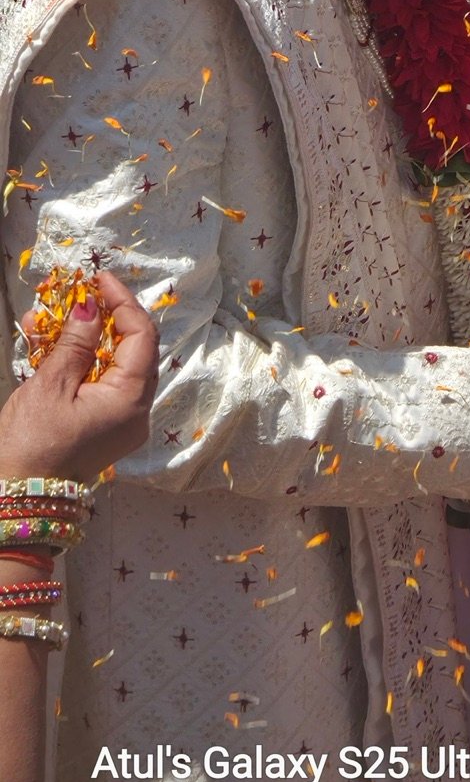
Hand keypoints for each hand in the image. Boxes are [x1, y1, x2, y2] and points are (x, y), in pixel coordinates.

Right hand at [0, 272, 158, 482]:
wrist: (14, 502)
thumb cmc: (31, 445)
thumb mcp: (51, 387)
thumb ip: (75, 344)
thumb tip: (91, 307)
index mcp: (131, 399)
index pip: (142, 336)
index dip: (123, 303)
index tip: (100, 279)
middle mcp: (135, 411)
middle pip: (131, 350)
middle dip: (103, 318)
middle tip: (79, 294)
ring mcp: (120, 422)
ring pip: (109, 365)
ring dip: (81, 339)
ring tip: (48, 316)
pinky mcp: (100, 428)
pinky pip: (96, 385)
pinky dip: (76, 363)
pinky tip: (45, 343)